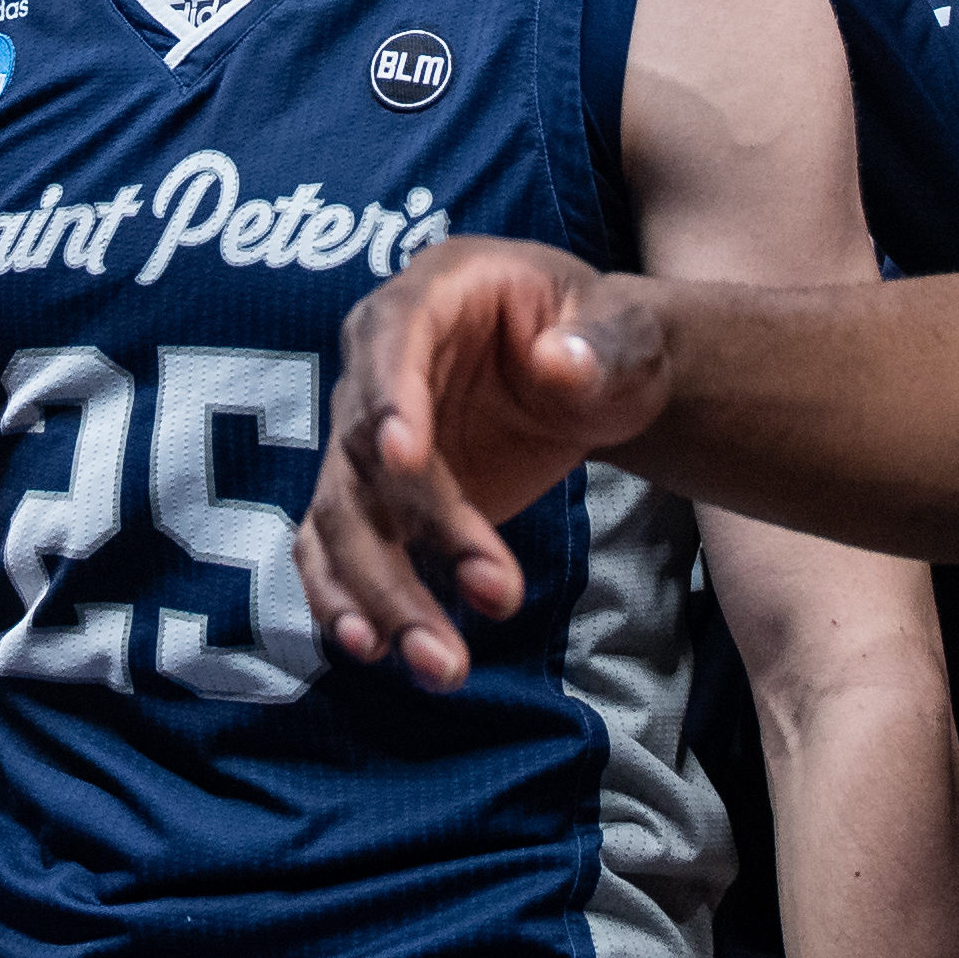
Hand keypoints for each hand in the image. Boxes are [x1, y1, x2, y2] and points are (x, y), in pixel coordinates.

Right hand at [296, 236, 663, 689]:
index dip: (393, 398)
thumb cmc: (603, 340)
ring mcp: (366, 438)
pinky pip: (334, 551)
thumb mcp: (623, 333)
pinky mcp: (373, 500)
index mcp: (433, 292)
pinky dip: (346, 600)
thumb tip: (560, 365)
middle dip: (418, 532)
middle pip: (364, 451)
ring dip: (384, 594)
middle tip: (498, 599)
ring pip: (345, 519)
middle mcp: (377, 364)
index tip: (405, 460)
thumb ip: (601, 346)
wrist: (587, 378)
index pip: (394, 338)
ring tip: (442, 665)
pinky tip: (376, 651)